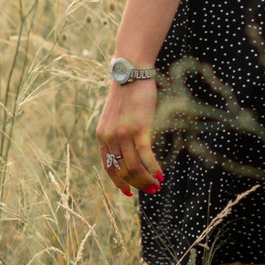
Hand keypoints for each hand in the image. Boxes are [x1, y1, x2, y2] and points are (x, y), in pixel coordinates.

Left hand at [95, 75, 164, 198]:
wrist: (131, 73)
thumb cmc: (127, 93)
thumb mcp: (115, 116)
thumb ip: (116, 133)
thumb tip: (126, 150)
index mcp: (102, 136)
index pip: (109, 167)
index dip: (119, 182)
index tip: (129, 192)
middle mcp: (110, 138)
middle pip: (122, 171)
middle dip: (136, 185)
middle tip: (150, 190)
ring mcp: (124, 134)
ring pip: (134, 167)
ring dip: (146, 180)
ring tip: (157, 185)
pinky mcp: (139, 128)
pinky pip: (146, 156)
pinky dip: (154, 168)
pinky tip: (161, 175)